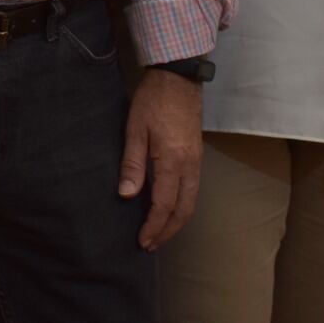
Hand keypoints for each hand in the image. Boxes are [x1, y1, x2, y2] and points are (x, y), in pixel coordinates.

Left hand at [120, 69, 203, 250]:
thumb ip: (132, 164)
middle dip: (168, 231)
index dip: (154, 226)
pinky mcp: (197, 155)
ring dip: (177, 220)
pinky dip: (183, 205)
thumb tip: (126, 195)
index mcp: (172, 161)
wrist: (177, 78)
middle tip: (151, 244)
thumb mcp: (135, 129)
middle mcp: (190, 165)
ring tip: (160, 232)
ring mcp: (196, 161)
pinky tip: (170, 207)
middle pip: (183, 210)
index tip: (143, 240)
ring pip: (192, 201)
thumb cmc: (153, 100)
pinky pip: (193, 189)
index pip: (164, 205)